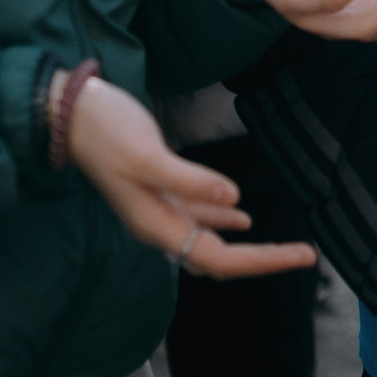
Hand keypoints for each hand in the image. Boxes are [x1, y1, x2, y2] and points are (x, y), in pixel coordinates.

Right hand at [60, 73, 316, 278]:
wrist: (69, 115)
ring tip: (284, 245)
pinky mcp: (158, 190)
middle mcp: (159, 227)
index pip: (220, 259)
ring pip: (209, 240)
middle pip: (218, 258)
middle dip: (261, 259)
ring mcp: (158, 210)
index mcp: (158, 226)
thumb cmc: (107, 133)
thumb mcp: (148, 156)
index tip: (304, 255)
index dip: (264, 261)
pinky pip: (198, 217)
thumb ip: (190, 181)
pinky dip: (223, 220)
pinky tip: (242, 215)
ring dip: (246, 245)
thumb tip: (235, 202)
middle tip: (306, 254)